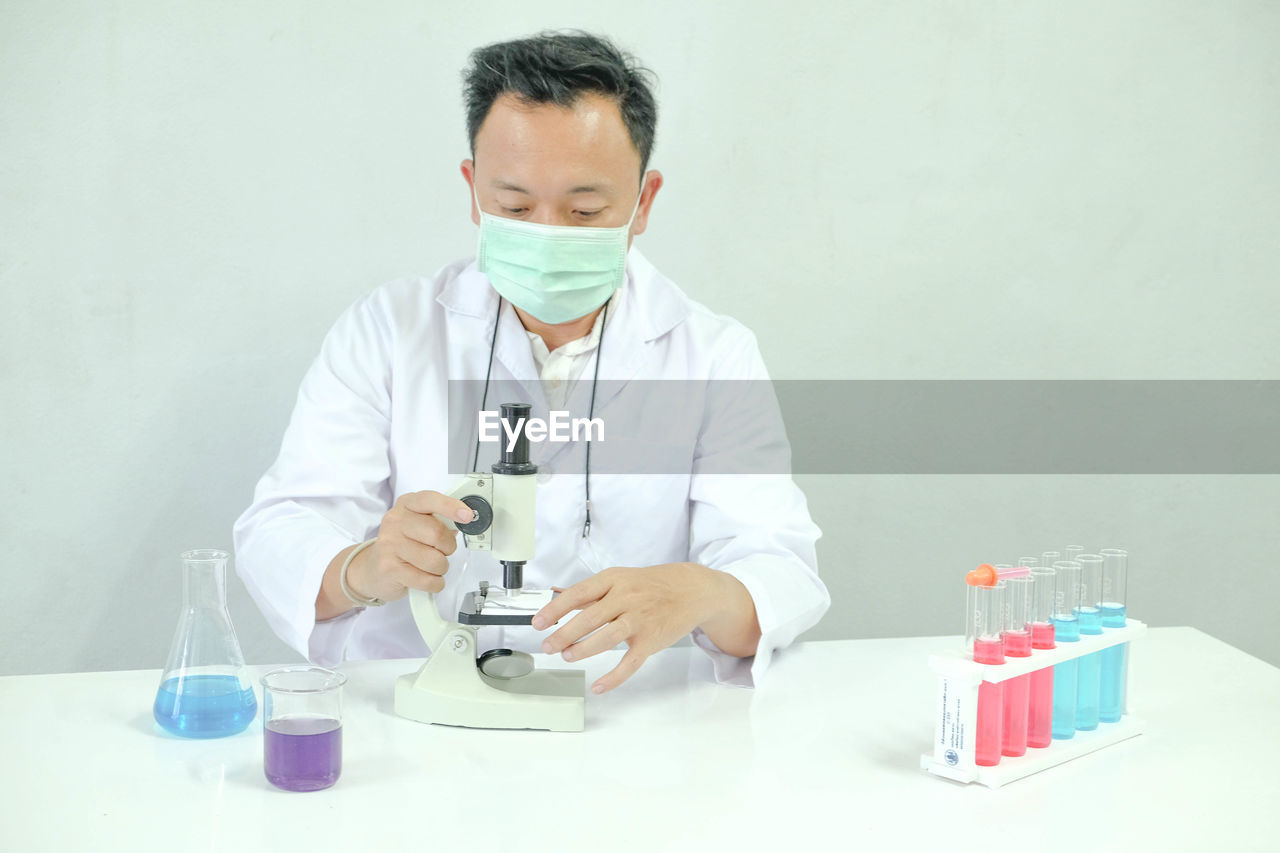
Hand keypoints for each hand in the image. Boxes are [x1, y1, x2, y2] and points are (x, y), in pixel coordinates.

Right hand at [345, 490, 475, 602]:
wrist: (371, 569)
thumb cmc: (402, 546)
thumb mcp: (417, 525)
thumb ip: (439, 520)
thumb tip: (464, 519)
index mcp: (406, 505)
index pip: (429, 500)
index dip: (450, 507)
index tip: (467, 515)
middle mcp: (395, 521)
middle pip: (436, 533)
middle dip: (448, 548)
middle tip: (444, 551)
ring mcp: (389, 544)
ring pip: (434, 560)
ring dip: (441, 568)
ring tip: (432, 567)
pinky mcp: (389, 568)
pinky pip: (426, 579)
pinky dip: (435, 583)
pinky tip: (428, 580)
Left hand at [531, 563, 725, 693]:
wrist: (693, 590)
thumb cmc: (652, 585)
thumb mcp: (621, 579)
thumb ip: (591, 591)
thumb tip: (557, 597)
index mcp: (614, 580)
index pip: (578, 594)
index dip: (555, 609)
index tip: (538, 622)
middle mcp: (627, 597)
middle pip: (589, 617)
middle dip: (564, 634)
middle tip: (547, 646)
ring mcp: (640, 619)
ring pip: (607, 637)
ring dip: (583, 649)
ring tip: (567, 656)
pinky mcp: (652, 640)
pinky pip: (630, 661)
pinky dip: (614, 676)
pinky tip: (599, 685)